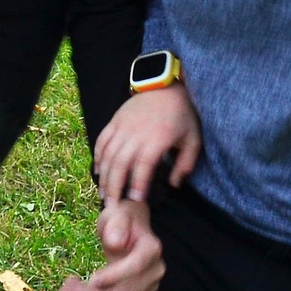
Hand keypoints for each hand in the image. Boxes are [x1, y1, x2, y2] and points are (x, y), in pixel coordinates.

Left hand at [59, 198, 162, 290]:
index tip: (93, 281)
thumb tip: (115, 242)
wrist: (128, 229)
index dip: (116, 276)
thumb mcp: (117, 213)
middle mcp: (153, 270)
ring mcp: (146, 284)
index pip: (136, 265)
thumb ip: (117, 224)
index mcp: (151, 248)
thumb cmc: (122, 219)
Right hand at [92, 84, 200, 203]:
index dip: (137, 184)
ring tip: (103, 194)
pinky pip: (101, 141)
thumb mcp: (193, 139)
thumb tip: (174, 185)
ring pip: (107, 154)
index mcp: (157, 139)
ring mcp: (122, 127)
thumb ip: (186, 164)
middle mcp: (136, 134)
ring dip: (104, 176)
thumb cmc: (181, 114)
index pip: (143, 165)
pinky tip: (98, 171)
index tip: (135, 200)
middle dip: (114, 186)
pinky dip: (97, 157)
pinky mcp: (115, 121)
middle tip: (112, 205)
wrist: (164, 85)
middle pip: (120, 163)